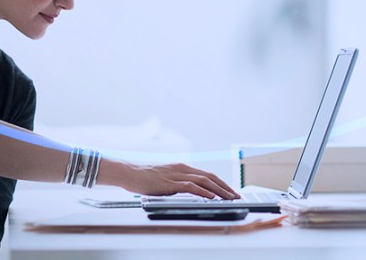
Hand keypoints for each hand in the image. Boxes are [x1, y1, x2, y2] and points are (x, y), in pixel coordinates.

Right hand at [114, 161, 240, 199]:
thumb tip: (189, 191)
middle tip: (236, 195)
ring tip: (229, 198)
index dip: (220, 182)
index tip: (230, 191)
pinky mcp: (170, 182)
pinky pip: (191, 186)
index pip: (207, 174)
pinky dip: (203, 191)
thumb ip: (177, 183)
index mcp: (182, 167)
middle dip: (225, 186)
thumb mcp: (165, 178)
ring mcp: (177, 174)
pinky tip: (211, 197)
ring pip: (204, 181)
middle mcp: (182, 168)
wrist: (129, 173)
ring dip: (219, 190)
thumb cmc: (144, 177)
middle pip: (209, 176)